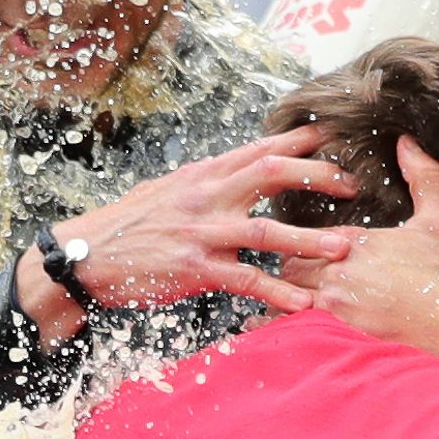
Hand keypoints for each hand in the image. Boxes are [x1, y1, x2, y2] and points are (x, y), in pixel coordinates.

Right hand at [19, 125, 362, 341]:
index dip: (299, 140)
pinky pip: (245, 280)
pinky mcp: (195, 268)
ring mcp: (202, 232)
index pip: (259, 148)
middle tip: (353, 185)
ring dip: (309, 238)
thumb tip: (232, 172)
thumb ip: (205, 184)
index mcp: (203, 175)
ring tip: (344, 245)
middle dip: (317, 176)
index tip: (333, 134)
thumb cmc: (127, 226)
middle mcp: (207, 196)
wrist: (85, 256)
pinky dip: (277, 292)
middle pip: (272, 173)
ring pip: (266, 230)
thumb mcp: (167, 191)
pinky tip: (303, 304)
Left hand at [306, 135, 438, 351]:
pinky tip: (287, 328)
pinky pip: (289, 328)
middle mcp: (336, 270)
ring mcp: (331, 304)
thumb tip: (407, 142)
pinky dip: (284, 326)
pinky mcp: (332, 334)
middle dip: (295, 272)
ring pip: (286, 296)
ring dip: (289, 298)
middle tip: (303, 279)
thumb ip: (423, 178)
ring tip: (295, 303)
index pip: (306, 235)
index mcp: (354, 241)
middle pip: (291, 266)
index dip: (306, 244)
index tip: (313, 252)